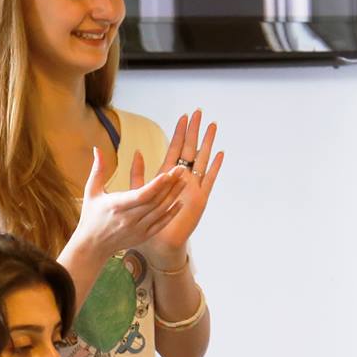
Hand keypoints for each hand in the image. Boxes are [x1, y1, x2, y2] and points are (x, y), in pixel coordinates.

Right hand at [70, 148, 188, 264]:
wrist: (92, 246)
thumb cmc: (91, 216)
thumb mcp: (91, 191)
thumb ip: (98, 170)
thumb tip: (98, 148)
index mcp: (116, 206)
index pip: (140, 195)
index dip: (156, 185)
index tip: (167, 173)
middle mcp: (129, 219)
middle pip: (154, 201)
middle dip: (170, 185)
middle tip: (181, 170)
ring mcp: (138, 229)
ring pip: (160, 211)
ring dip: (173, 196)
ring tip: (183, 181)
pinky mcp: (143, 236)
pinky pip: (161, 224)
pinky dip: (171, 214)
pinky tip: (180, 202)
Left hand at [135, 111, 225, 266]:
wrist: (159, 244)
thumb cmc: (147, 221)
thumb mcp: (138, 194)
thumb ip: (138, 174)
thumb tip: (136, 152)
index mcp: (168, 177)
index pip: (175, 148)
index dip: (179, 132)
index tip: (184, 116)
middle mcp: (183, 179)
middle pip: (190, 149)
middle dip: (194, 131)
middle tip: (199, 113)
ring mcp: (193, 187)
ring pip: (202, 160)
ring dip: (207, 143)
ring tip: (212, 126)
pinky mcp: (200, 198)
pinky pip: (209, 179)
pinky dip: (214, 166)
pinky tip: (220, 154)